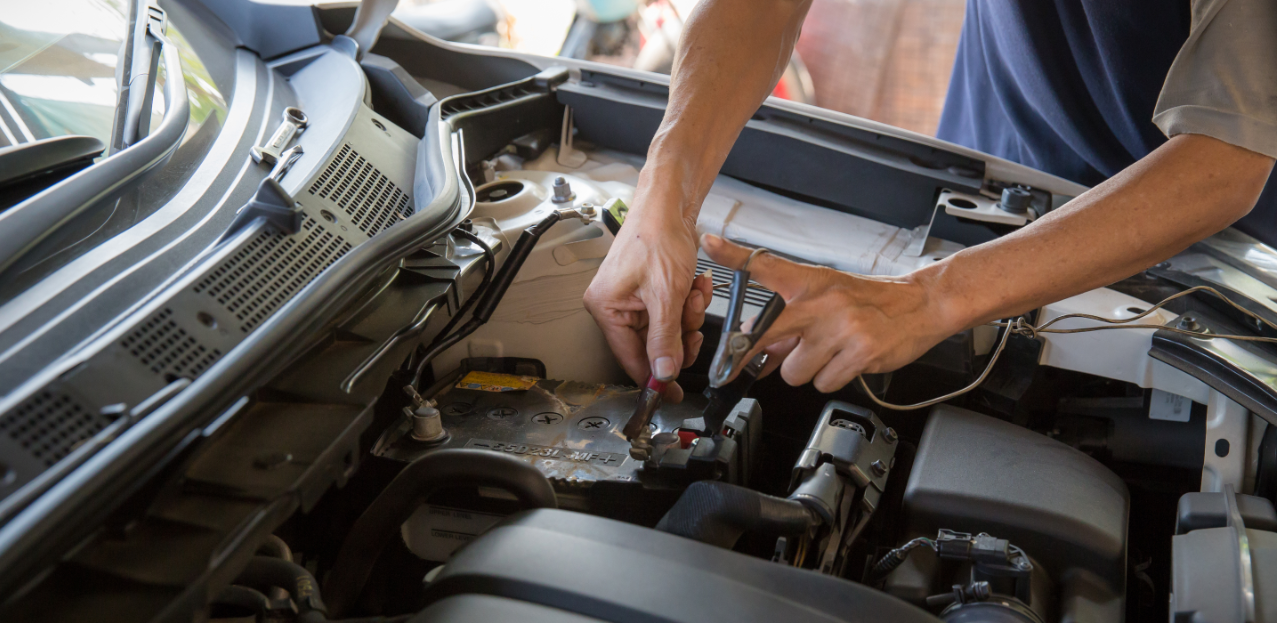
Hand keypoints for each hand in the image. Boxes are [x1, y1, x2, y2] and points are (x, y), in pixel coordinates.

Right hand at [584, 208, 713, 401]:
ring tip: (693, 292)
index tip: (673, 394)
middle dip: (680, 333)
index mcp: (607, 309)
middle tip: (692, 320)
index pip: (630, 359)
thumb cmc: (657, 234)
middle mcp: (615, 307)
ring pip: (668, 330)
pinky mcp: (649, 292)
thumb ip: (665, 338)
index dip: (655, 377)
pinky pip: (672, 313)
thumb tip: (663, 372)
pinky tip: (694, 285)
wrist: (668, 204)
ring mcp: (633, 300)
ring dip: (688, 315)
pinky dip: (688, 302)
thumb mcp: (666, 294)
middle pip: (653, 345)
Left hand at [702, 234, 956, 391]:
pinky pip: (824, 382)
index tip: (709, 243)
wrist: (921, 305)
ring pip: (794, 371)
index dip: (734, 254)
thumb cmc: (869, 301)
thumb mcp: (826, 299)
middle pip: (766, 333)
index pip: (765, 265)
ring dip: (806, 370)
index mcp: (810, 282)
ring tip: (827, 354)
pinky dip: (832, 378)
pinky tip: (846, 361)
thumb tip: (758, 350)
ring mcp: (841, 327)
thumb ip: (789, 322)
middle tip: (744, 365)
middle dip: (752, 355)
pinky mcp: (860, 353)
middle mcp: (822, 302)